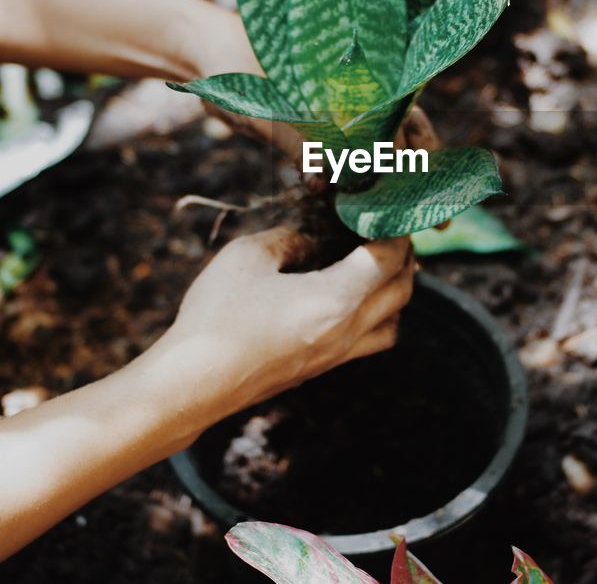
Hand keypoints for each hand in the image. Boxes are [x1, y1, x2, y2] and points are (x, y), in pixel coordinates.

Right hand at [145, 228, 413, 422]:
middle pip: (402, 291)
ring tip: (374, 267)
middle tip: (386, 233)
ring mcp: (336, 356)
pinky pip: (370, 342)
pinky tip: (349, 300)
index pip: (388, 260)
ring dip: (395, 292)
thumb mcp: (247, 257)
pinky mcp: (322, 369)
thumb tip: (309, 241)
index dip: (393, 231)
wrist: (192, 384)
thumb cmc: (216, 316)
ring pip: (393, 323)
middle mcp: (346, 332)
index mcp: (335, 300)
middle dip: (403, 257)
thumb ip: (287, 239)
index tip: (383, 212)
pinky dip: (376, 317)